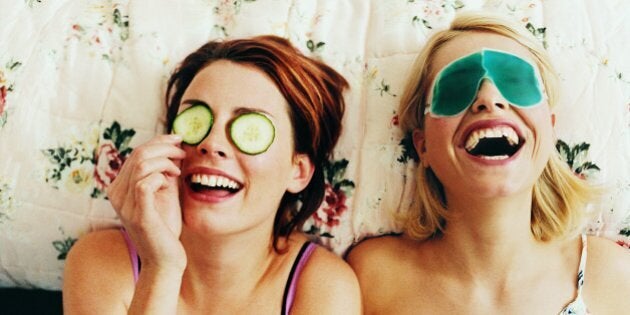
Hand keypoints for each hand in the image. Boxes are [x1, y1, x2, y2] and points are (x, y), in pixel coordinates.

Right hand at [107, 134, 186, 270]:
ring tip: (179, 169)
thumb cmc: (165, 227)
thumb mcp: (164, 193)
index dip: (158, 141)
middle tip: (183, 150)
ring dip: (166, 160)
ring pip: (142, 164)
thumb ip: (163, 173)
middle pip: (138, 154)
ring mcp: (125, 204)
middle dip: (164, 146)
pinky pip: (146, 182)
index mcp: (119, 187)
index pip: (136, 153)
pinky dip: (162, 176)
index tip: (178, 139)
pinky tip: (171, 181)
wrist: (164, 258)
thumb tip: (172, 149)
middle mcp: (116, 194)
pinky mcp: (138, 214)